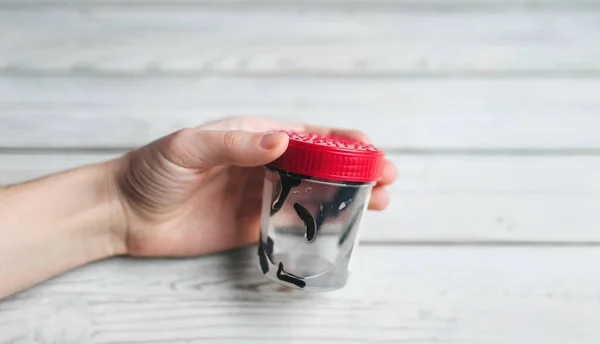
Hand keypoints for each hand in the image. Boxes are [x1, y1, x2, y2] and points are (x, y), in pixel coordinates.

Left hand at [110, 117, 397, 256]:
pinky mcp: (254, 225)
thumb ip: (237, 144)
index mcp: (254, 136)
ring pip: (315, 194)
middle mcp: (264, 164)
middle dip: (356, 170)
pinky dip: (321, 224)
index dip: (343, 142)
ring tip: (379, 203)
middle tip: (386, 179)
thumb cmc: (155, 170)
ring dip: (348, 197)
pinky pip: (294, 223)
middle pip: (321, 165)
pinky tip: (344, 227)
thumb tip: (283, 139)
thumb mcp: (191, 147)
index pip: (308, 135)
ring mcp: (262, 195)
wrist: (128, 214)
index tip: (370, 149)